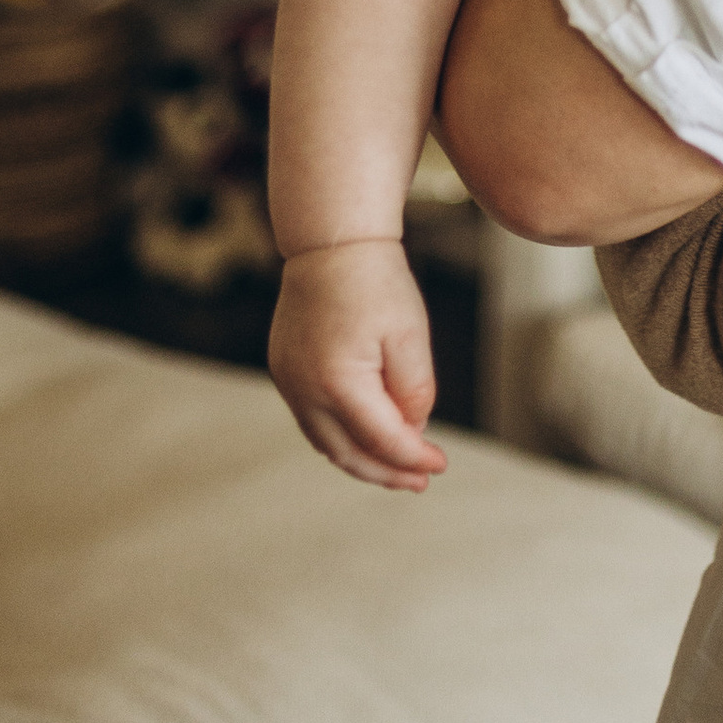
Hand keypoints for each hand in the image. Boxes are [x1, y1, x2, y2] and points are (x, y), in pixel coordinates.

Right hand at [269, 239, 446, 489]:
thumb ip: (415, 392)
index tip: (440, 465)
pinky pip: (312, 421)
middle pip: (349, 454)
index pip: (382, 441)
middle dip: (387, 473)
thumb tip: (411, 433)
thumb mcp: (410, 337)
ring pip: (326, 443)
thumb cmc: (376, 283)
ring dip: (362, 459)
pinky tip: (366, 437)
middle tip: (419, 481)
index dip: (414, 459)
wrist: (331, 241)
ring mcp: (287, 382)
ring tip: (396, 468)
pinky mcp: (283, 371)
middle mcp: (304, 390)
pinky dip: (340, 436)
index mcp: (338, 382)